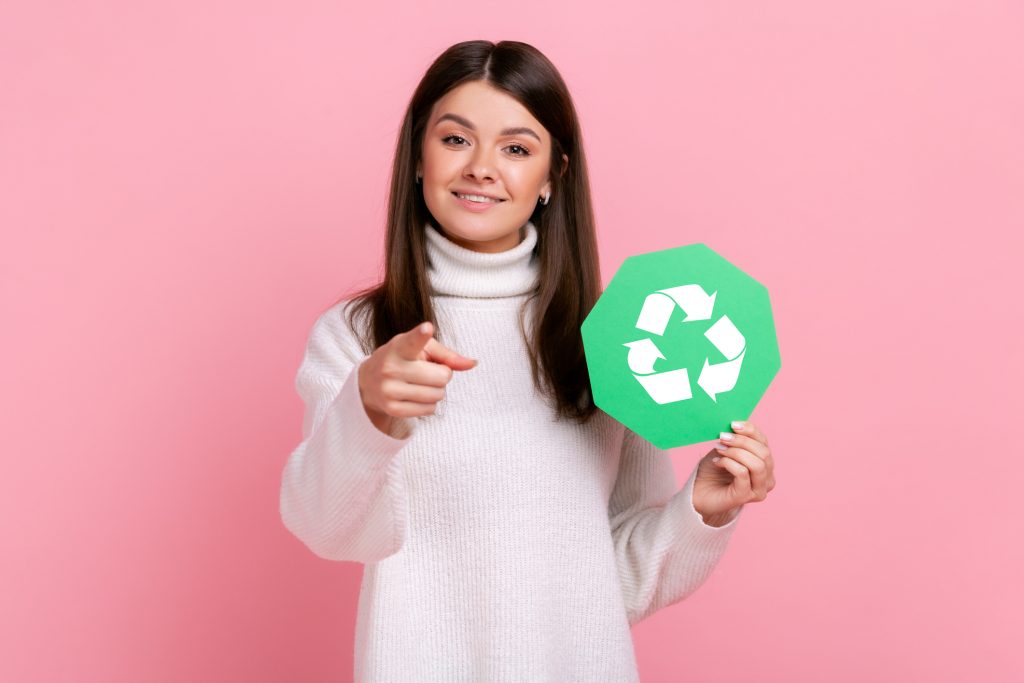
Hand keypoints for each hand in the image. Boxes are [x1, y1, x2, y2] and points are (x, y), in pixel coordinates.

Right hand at [357, 321, 476, 431]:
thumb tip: (473, 363)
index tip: (427, 328)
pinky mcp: (393, 409)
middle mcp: (391, 368)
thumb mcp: (422, 349)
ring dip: (437, 391)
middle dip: (443, 375)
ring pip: (438, 395)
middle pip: (442, 377)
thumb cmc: (403, 359)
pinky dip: (429, 404)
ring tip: (420, 383)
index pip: (412, 341)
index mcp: (399, 347)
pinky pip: (430, 410)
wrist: (369, 381)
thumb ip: (448, 354)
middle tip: (427, 371)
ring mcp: (390, 390)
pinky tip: (415, 395)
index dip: (420, 335)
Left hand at [692, 420, 775, 523]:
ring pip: (757, 464)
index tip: (732, 424)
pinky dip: (729, 463)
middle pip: (764, 453)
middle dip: (742, 441)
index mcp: (765, 465)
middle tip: (723, 436)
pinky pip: (743, 473)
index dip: (751, 431)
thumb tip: (736, 423)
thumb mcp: (726, 449)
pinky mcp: (745, 497)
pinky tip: (717, 461)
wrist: (698, 492)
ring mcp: (758, 490)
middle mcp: (767, 479)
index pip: (764, 443)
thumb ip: (735, 438)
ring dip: (736, 452)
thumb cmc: (713, 471)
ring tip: (720, 449)